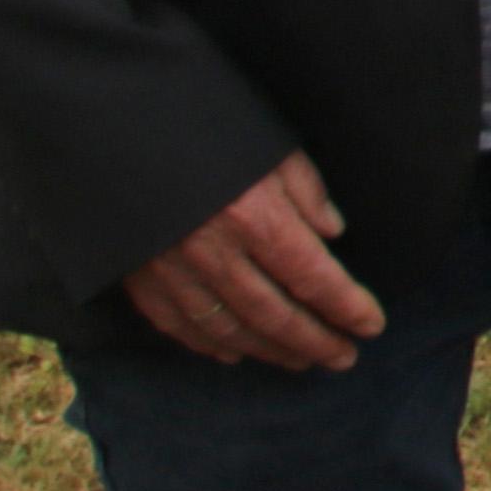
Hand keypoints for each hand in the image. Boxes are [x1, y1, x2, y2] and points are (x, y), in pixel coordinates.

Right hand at [123, 155, 382, 370]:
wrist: (119, 132)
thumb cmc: (208, 131)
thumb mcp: (272, 148)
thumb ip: (306, 191)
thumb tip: (333, 232)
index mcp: (253, 216)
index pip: (312, 276)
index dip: (345, 306)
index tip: (372, 325)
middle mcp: (213, 253)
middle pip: (274, 314)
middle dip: (314, 340)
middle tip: (345, 358)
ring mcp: (172, 272)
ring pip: (229, 328)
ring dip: (270, 350)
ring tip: (303, 360)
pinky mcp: (140, 279)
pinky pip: (180, 325)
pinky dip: (212, 344)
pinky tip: (237, 353)